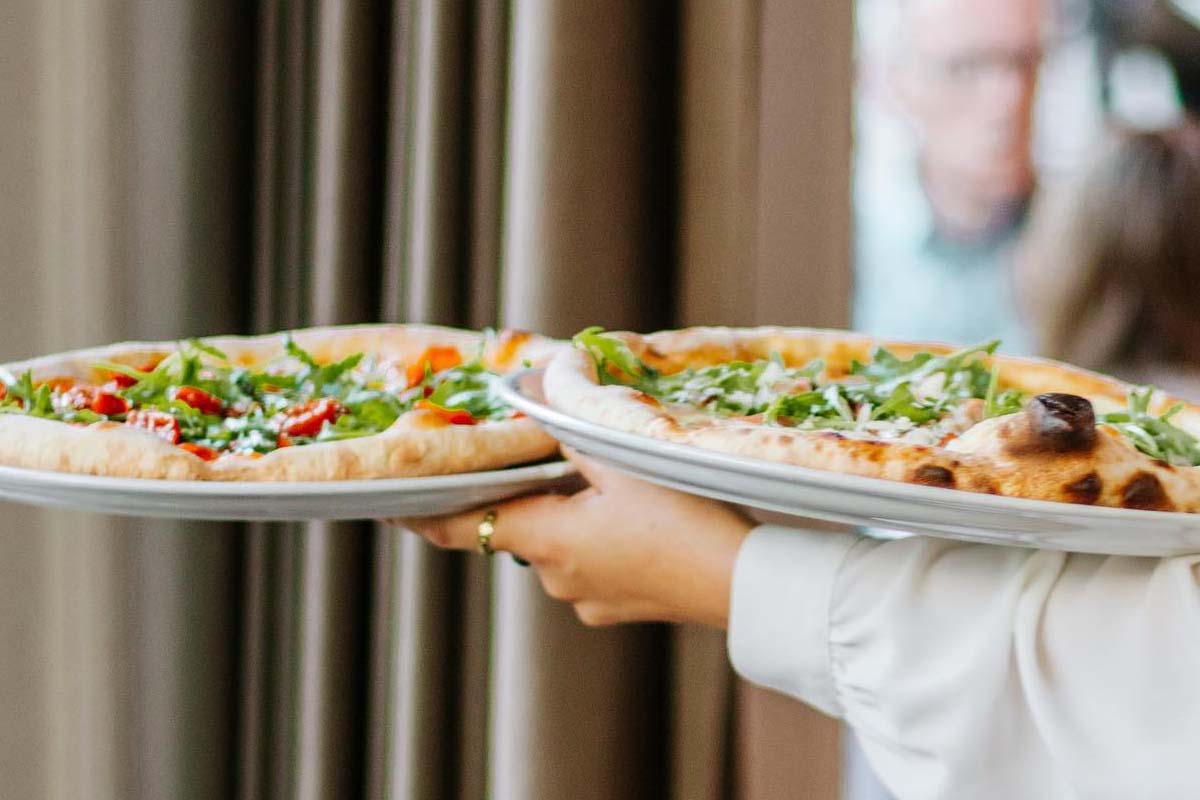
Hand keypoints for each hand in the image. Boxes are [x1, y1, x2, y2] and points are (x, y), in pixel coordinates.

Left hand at [391, 450, 753, 628]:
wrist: (746, 587)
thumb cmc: (684, 520)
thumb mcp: (624, 457)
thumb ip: (574, 420)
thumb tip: (546, 377)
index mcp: (545, 540)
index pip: (461, 527)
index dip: (423, 514)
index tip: (392, 504)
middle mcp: (556, 577)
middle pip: (519, 526)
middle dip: (528, 491)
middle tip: (547, 455)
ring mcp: (589, 598)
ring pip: (560, 544)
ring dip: (569, 513)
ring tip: (611, 481)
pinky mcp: (620, 607)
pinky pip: (593, 564)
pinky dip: (601, 538)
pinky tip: (638, 517)